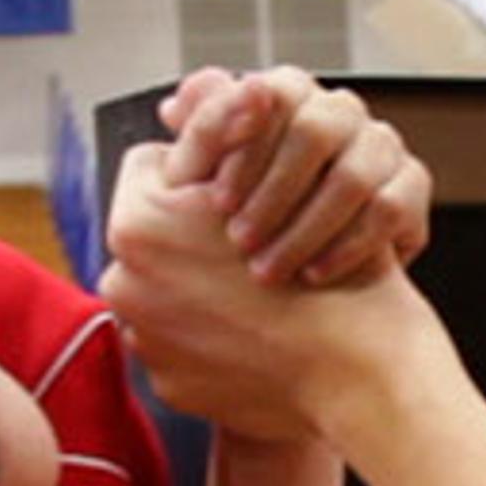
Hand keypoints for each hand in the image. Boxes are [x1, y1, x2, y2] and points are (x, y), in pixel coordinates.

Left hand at [103, 140, 446, 444]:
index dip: (198, 173)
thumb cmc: (327, 270)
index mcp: (136, 224)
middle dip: (191, 235)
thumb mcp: (272, 175)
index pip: (148, 167)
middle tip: (250, 241)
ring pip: (166, 292)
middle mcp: (123, 284)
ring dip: (200, 287)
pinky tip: (259, 335)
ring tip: (260, 292)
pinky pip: (183, 346)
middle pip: (152, 236)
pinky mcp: (172, 387)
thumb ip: (218, 132)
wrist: (361, 374)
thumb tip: (184, 99)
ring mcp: (145, 342)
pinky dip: (213, 339)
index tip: (234, 193)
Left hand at [156, 65, 432, 287]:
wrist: (322, 295)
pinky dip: (347, 247)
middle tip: (238, 241)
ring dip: (304, 228)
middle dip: (272, 193)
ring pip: (351, 176)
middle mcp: (340, 111)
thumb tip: (174, 108)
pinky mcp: (412, 184)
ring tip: (268, 270)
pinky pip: (387, 209)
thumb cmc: (254, 224)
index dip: (239, 148)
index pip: (267, 95)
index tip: (214, 201)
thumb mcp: (209, 183)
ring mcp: (381, 145)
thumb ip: (199, 141)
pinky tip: (313, 275)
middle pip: (313, 131)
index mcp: (290, 95)